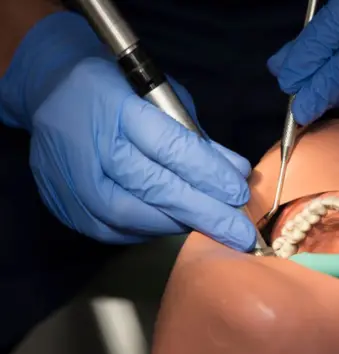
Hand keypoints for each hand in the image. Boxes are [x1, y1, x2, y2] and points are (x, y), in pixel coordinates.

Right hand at [0, 12, 255, 248]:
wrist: (51, 88)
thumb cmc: (120, 88)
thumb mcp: (162, 95)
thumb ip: (195, 136)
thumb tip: (236, 175)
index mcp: (115, 105)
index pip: (168, 147)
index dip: (207, 174)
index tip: (239, 194)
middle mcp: (87, 142)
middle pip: (150, 187)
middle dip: (201, 212)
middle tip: (239, 234)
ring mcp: (68, 176)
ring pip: (128, 215)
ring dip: (176, 224)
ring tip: (208, 225)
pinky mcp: (59, 202)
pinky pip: (109, 230)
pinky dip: (147, 231)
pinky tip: (172, 225)